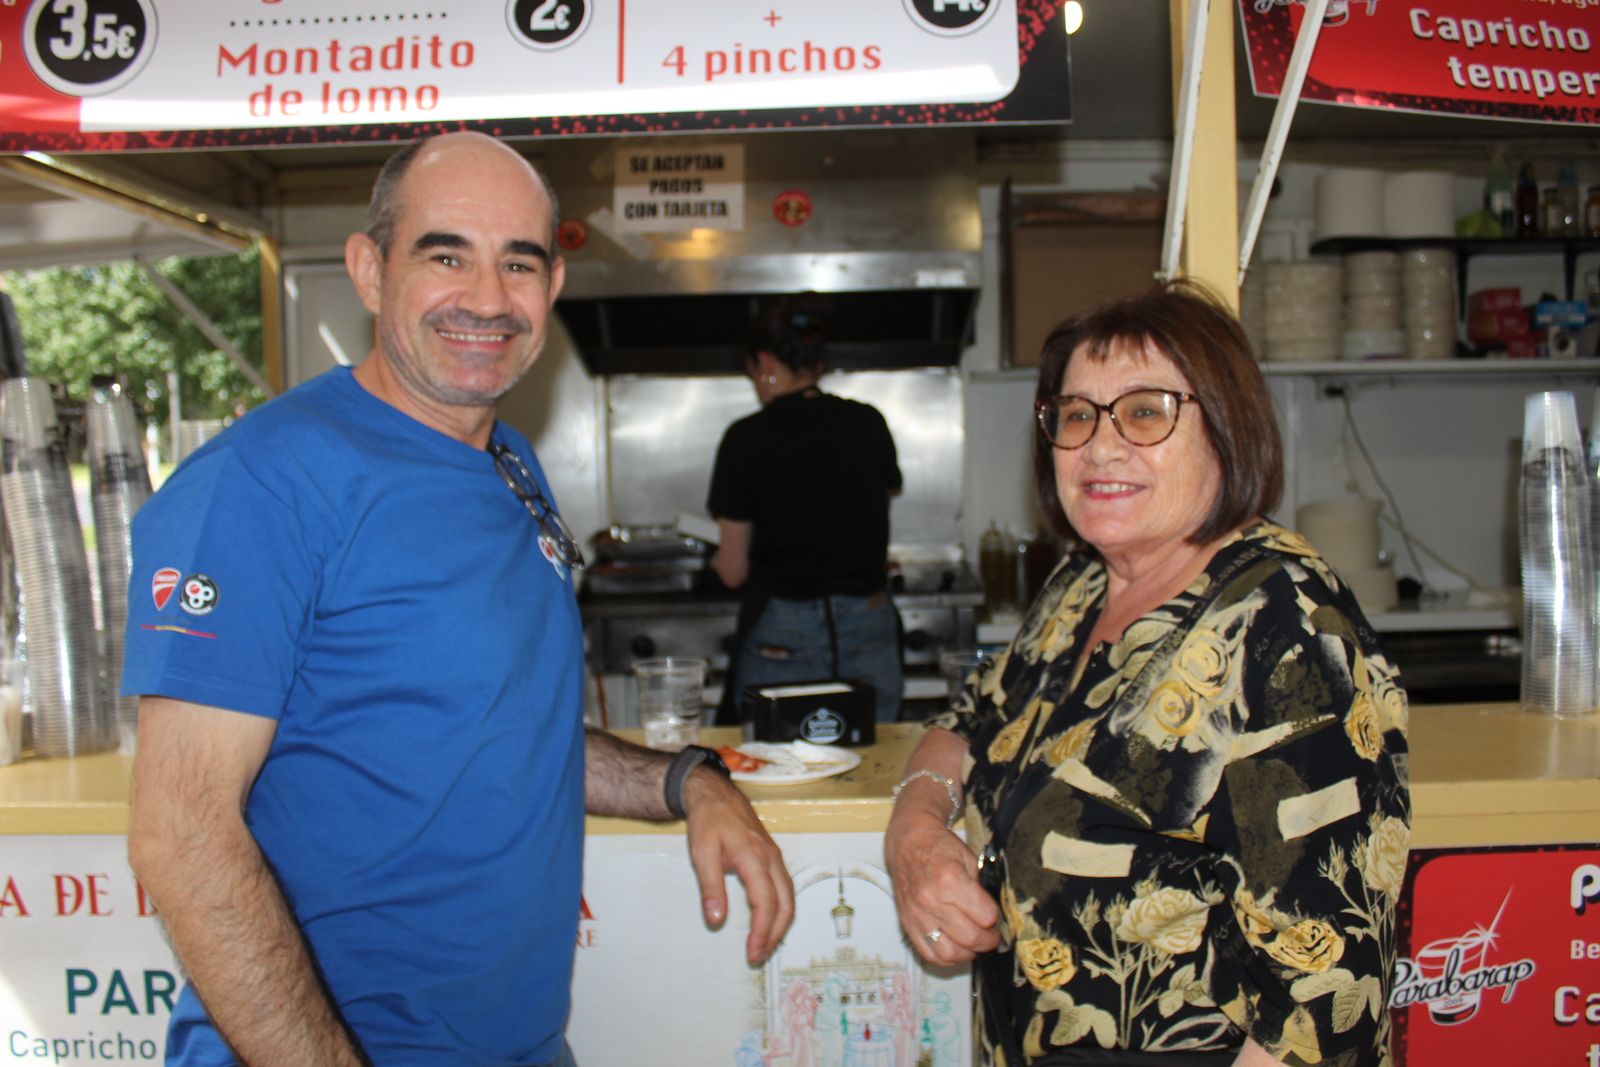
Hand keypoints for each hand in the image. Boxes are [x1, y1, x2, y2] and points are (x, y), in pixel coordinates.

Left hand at [682, 768, 794, 964]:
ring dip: (780, 924)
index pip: (765, 903)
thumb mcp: (702, 854)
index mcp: (754, 858)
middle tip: (759, 956)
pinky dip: (781, 909)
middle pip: (785, 904)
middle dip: (775, 934)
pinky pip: (785, 888)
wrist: (716, 795)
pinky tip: (770, 920)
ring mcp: (775, 857)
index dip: (761, 931)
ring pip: (789, 897)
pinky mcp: (772, 857)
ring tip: (765, 945)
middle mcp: (771, 859)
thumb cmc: (708, 822)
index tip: (752, 952)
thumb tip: (716, 919)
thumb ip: (711, 887)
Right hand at [885, 806, 998, 964]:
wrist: (908, 842)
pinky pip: (929, 954)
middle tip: (992, 935)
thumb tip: (994, 917)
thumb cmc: (940, 847)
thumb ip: (981, 889)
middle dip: (988, 940)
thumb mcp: (968, 859)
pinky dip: (946, 958)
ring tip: (974, 944)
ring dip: (968, 953)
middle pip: (970, 938)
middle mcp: (931, 901)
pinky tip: (956, 948)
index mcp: (950, 880)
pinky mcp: (907, 924)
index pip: (985, 916)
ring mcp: (917, 915)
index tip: (996, 917)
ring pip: (949, 953)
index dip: (995, 919)